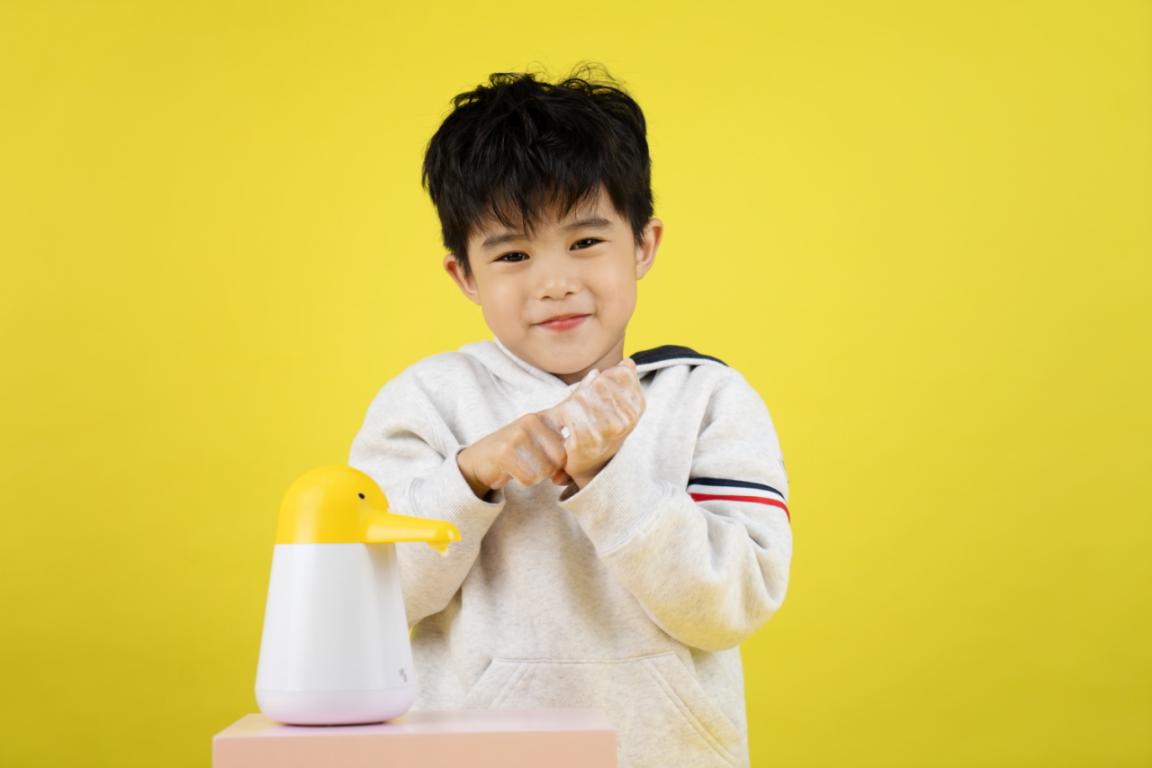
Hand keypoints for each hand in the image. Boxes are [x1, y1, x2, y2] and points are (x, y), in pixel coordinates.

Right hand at [456, 411, 571, 498]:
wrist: (481, 459)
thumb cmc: (518, 454)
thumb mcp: (543, 451)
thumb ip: (560, 462)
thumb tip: (563, 478)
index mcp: (546, 416)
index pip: (574, 437)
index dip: (571, 456)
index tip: (559, 460)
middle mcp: (532, 420)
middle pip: (561, 458)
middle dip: (550, 469)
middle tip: (534, 464)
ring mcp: (518, 434)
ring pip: (545, 470)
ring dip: (536, 476)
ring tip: (522, 466)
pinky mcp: (505, 451)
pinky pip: (528, 478)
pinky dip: (523, 481)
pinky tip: (513, 471)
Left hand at [539, 358, 645, 487]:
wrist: (592, 466)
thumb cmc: (602, 428)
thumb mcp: (616, 404)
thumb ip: (621, 381)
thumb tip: (628, 362)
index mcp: (637, 406)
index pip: (619, 374)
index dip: (602, 378)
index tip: (596, 390)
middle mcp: (627, 418)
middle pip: (599, 383)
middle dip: (586, 389)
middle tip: (580, 403)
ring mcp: (609, 429)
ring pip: (583, 396)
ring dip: (573, 402)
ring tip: (574, 413)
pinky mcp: (588, 440)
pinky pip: (571, 412)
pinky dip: (564, 414)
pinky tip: (566, 422)